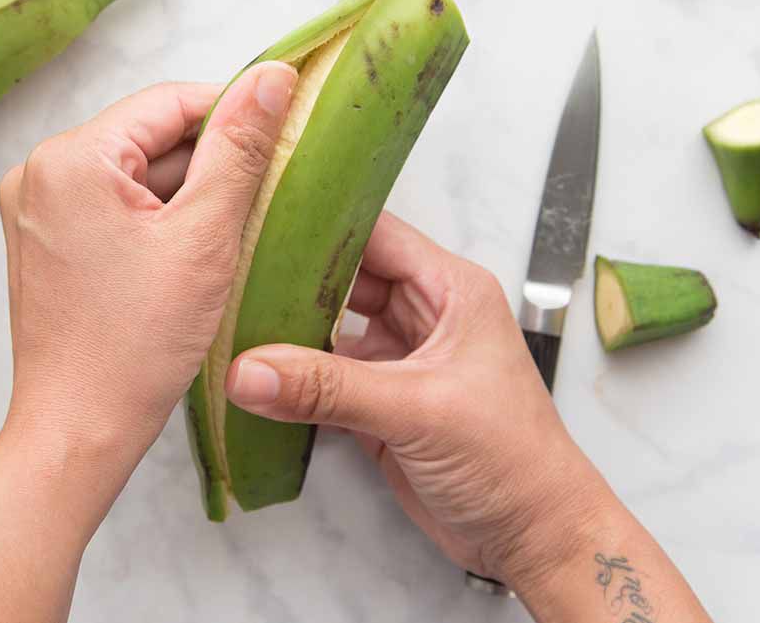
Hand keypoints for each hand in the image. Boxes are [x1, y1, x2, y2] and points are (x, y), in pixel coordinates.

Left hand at [0, 62, 297, 454]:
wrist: (79, 428)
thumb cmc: (136, 346)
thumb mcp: (204, 238)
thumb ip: (239, 149)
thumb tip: (271, 77)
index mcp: (69, 159)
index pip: (169, 103)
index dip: (234, 111)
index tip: (285, 128)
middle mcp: (38, 172)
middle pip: (149, 138)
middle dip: (211, 162)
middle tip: (268, 194)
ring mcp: (35, 208)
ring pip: (135, 174)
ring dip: (187, 194)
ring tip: (232, 233)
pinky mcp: (45, 241)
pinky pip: (113, 206)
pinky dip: (157, 219)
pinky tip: (193, 252)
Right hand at [224, 212, 607, 583]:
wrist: (532, 538)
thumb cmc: (511, 460)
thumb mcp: (417, 410)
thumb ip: (327, 388)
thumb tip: (248, 370)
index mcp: (449, 291)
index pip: (374, 234)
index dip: (320, 224)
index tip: (259, 221)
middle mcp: (422, 316)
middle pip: (343, 279)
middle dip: (290, 279)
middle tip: (228, 274)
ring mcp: (398, 361)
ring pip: (328, 330)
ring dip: (286, 333)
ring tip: (227, 322)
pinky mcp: (379, 405)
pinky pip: (323, 380)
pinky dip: (290, 381)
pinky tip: (250, 378)